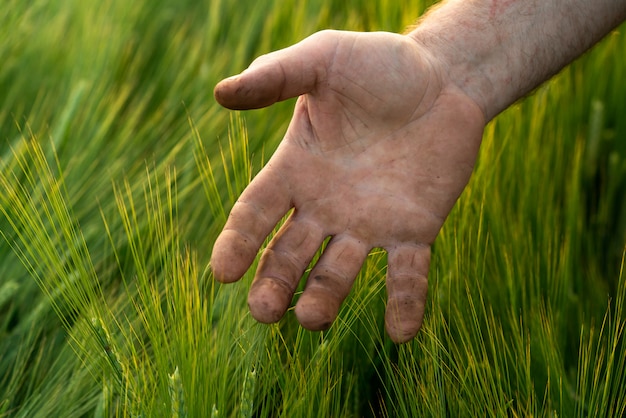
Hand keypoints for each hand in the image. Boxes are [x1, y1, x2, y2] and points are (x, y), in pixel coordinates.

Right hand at [210, 30, 484, 342]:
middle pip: (288, 257)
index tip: (223, 274)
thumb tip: (221, 93)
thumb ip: (276, 75)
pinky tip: (400, 333)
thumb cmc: (380, 65)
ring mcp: (369, 222)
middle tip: (266, 312)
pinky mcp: (414, 230)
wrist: (444, 79)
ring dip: (324, 300)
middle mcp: (326, 206)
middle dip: (274, 286)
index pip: (255, 215)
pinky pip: (406, 276)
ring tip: (313, 318)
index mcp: (297, 170)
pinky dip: (404, 304)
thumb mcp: (324, 59)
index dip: (237, 244)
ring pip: (338, 274)